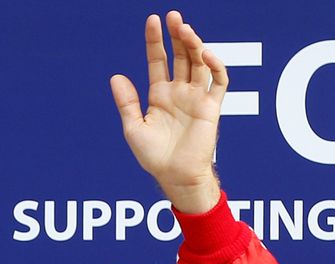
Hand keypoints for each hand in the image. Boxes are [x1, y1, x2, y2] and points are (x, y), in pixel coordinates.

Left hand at [111, 11, 227, 213]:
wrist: (174, 175)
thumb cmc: (153, 156)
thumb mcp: (133, 127)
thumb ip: (127, 102)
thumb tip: (115, 76)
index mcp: (159, 95)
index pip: (158, 60)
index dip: (155, 41)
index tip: (152, 21)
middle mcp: (179, 92)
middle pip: (180, 56)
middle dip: (177, 36)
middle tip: (173, 16)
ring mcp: (196, 97)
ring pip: (199, 63)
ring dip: (195, 45)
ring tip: (186, 30)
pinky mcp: (212, 107)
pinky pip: (218, 82)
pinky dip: (215, 66)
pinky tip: (205, 54)